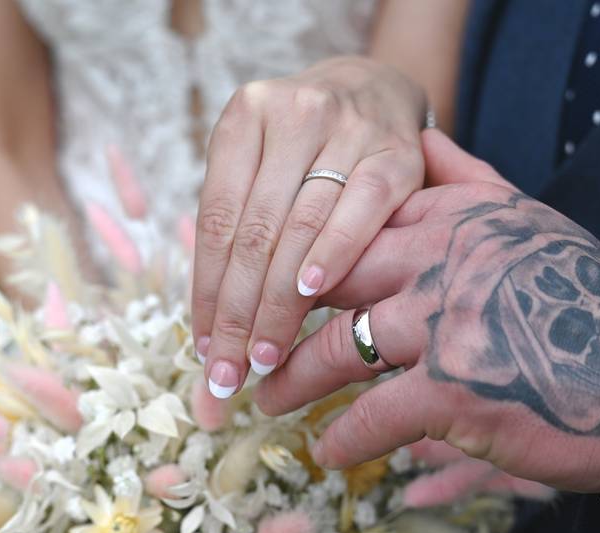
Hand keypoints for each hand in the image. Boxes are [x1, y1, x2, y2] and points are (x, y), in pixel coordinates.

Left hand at [191, 56, 426, 396]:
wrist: (377, 91)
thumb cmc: (304, 147)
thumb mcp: (260, 165)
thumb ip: (237, 232)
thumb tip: (211, 335)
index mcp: (244, 116)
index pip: (215, 221)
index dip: (206, 292)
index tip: (203, 350)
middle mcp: (293, 114)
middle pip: (254, 233)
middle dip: (237, 314)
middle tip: (228, 374)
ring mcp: (348, 129)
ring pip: (299, 230)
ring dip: (278, 304)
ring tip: (263, 357)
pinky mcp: (396, 154)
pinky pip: (358, 214)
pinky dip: (331, 256)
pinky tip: (310, 297)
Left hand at [255, 130, 599, 492]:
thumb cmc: (577, 297)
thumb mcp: (528, 218)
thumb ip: (466, 176)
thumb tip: (418, 134)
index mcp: (450, 215)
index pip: (346, 225)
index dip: (295, 256)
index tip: (261, 280)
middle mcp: (439, 259)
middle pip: (326, 283)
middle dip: (274, 316)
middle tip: (244, 341)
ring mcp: (443, 323)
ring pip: (336, 348)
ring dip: (292, 381)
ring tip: (266, 399)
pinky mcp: (453, 390)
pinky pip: (372, 416)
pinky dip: (343, 439)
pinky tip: (326, 453)